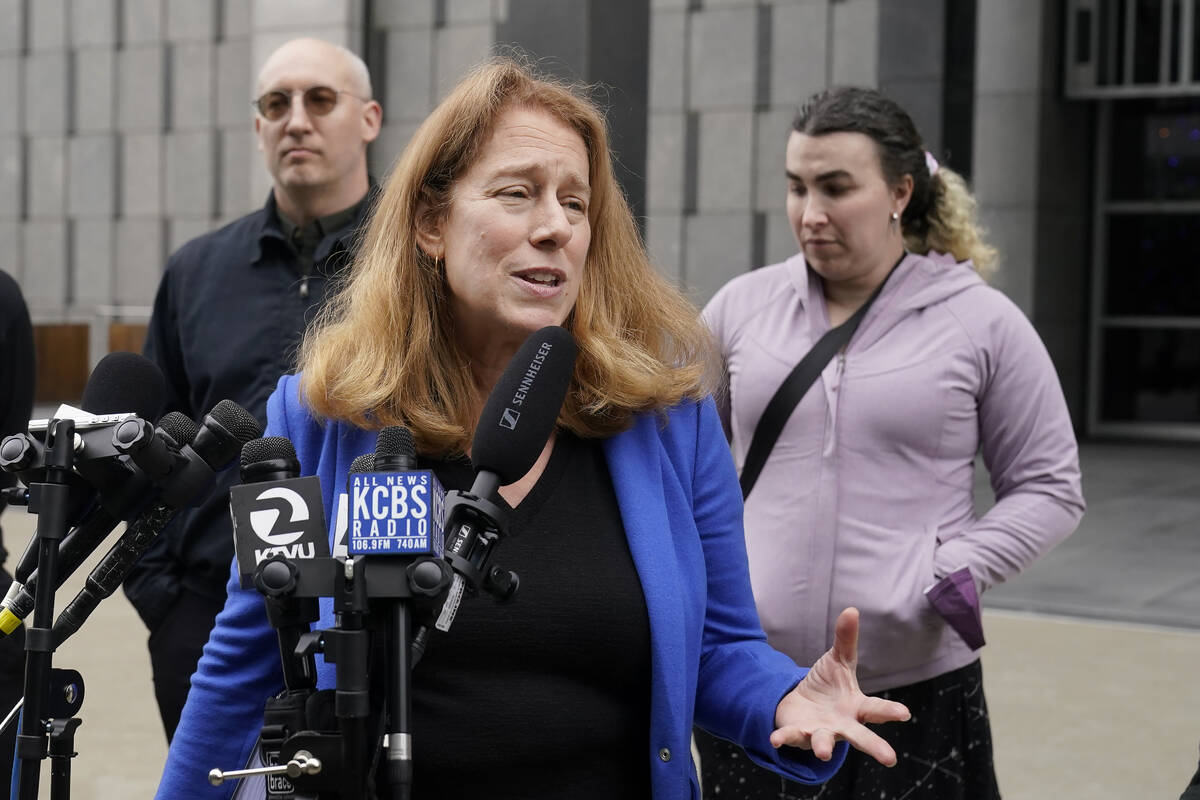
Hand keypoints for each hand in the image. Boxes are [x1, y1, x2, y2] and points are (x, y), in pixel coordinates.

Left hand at [771, 607, 910, 764]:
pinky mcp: (798, 734)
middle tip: (890, 759)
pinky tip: (775, 740)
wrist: (801, 704)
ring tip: (824, 752)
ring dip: (824, 746)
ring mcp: (821, 731)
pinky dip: (784, 738)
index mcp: (856, 707)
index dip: (890, 711)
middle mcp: (842, 724)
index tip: (904, 713)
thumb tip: (852, 609)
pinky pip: (791, 737)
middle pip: (860, 737)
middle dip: (874, 747)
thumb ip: (845, 639)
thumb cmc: (828, 686)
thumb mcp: (837, 661)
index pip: (876, 709)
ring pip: (825, 742)